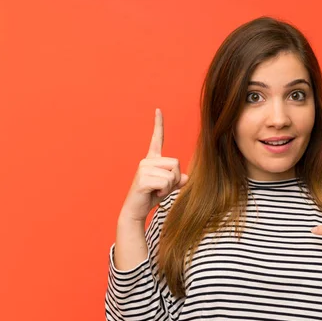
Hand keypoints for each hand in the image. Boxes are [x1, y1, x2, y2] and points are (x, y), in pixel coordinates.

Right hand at [119, 108, 188, 222]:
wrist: (135, 210)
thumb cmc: (151, 197)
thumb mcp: (168, 187)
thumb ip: (178, 180)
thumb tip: (186, 178)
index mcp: (152, 159)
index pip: (157, 139)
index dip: (158, 124)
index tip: (158, 110)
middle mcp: (146, 161)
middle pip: (176, 163)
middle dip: (175, 179)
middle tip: (162, 188)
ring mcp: (143, 169)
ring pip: (172, 175)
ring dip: (169, 187)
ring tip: (157, 191)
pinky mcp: (143, 179)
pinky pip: (166, 183)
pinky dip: (164, 192)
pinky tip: (154, 194)